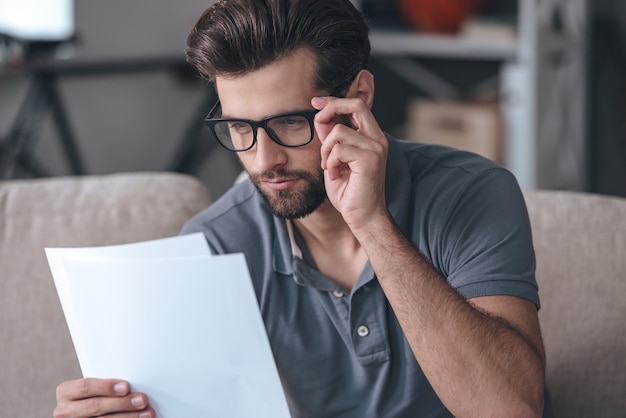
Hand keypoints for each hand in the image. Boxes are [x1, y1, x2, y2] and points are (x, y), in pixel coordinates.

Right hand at [54, 378, 154, 417]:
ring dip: (129, 417)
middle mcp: (65, 411)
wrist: (84, 414)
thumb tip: (133, 383)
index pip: (86, 387)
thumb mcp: (93, 389)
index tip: (126, 386)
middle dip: (122, 403)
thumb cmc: (94, 396)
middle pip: (95, 406)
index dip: (106, 386)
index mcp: (66, 392)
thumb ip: (105, 385)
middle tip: (142, 400)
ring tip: (147, 413)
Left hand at [312, 96, 388, 233]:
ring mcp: (376, 148)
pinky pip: (338, 150)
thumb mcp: (335, 160)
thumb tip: (322, 118)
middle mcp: (378, 139)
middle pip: (355, 105)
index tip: (316, 103)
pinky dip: (329, 163)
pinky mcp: (369, 159)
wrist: (363, 217)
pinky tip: (335, 176)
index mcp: (372, 138)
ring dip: (325, 150)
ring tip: (329, 167)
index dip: (335, 101)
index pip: (357, 106)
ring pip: (338, 132)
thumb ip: (331, 139)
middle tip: (318, 120)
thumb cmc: (350, 192)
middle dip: (331, 108)